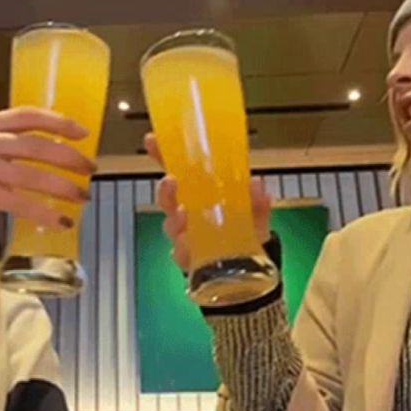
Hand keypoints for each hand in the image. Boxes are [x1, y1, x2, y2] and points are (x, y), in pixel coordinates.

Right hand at [0, 106, 96, 225]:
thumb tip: (40, 153)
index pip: (27, 115)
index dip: (59, 122)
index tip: (83, 132)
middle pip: (36, 145)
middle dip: (69, 158)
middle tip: (91, 169)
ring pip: (31, 174)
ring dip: (62, 187)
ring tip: (82, 197)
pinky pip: (18, 201)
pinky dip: (43, 212)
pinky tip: (60, 221)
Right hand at [143, 133, 271, 271]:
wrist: (246, 270)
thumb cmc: (243, 233)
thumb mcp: (254, 214)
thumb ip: (256, 201)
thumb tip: (256, 183)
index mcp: (199, 194)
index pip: (176, 170)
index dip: (163, 154)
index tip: (154, 140)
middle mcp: (187, 213)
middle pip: (167, 199)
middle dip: (166, 190)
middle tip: (171, 180)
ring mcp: (185, 237)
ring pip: (171, 226)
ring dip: (174, 219)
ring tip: (182, 214)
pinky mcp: (187, 260)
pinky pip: (180, 254)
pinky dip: (183, 250)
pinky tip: (188, 245)